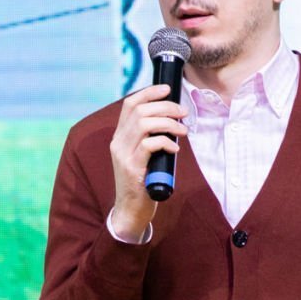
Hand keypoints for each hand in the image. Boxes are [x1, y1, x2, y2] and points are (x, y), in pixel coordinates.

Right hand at [108, 82, 186, 239]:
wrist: (130, 210)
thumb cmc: (142, 181)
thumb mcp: (142, 155)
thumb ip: (149, 138)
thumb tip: (172, 120)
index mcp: (119, 136)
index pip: (129, 104)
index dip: (149, 92)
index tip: (167, 89)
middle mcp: (118, 142)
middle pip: (140, 110)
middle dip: (165, 107)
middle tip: (183, 113)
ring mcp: (123, 155)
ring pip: (144, 124)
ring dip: (168, 123)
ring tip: (183, 130)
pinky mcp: (132, 168)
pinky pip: (150, 145)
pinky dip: (166, 142)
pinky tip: (175, 149)